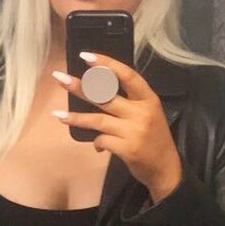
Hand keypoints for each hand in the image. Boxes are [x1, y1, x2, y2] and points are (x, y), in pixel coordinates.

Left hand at [52, 52, 181, 202]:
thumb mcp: (149, 113)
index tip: (86, 56)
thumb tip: (97, 90)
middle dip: (80, 87)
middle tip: (59, 78)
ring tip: (58, 116)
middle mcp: (141, 112)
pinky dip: (96, 142)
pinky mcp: (127, 149)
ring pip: (98, 120)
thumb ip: (130, 102)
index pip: (127, 75)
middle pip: (105, 96)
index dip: (106, 64)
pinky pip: (102, 140)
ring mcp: (134, 131)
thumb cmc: (154, 138)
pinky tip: (97, 146)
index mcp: (148, 99)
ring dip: (76, 118)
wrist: (165, 168)